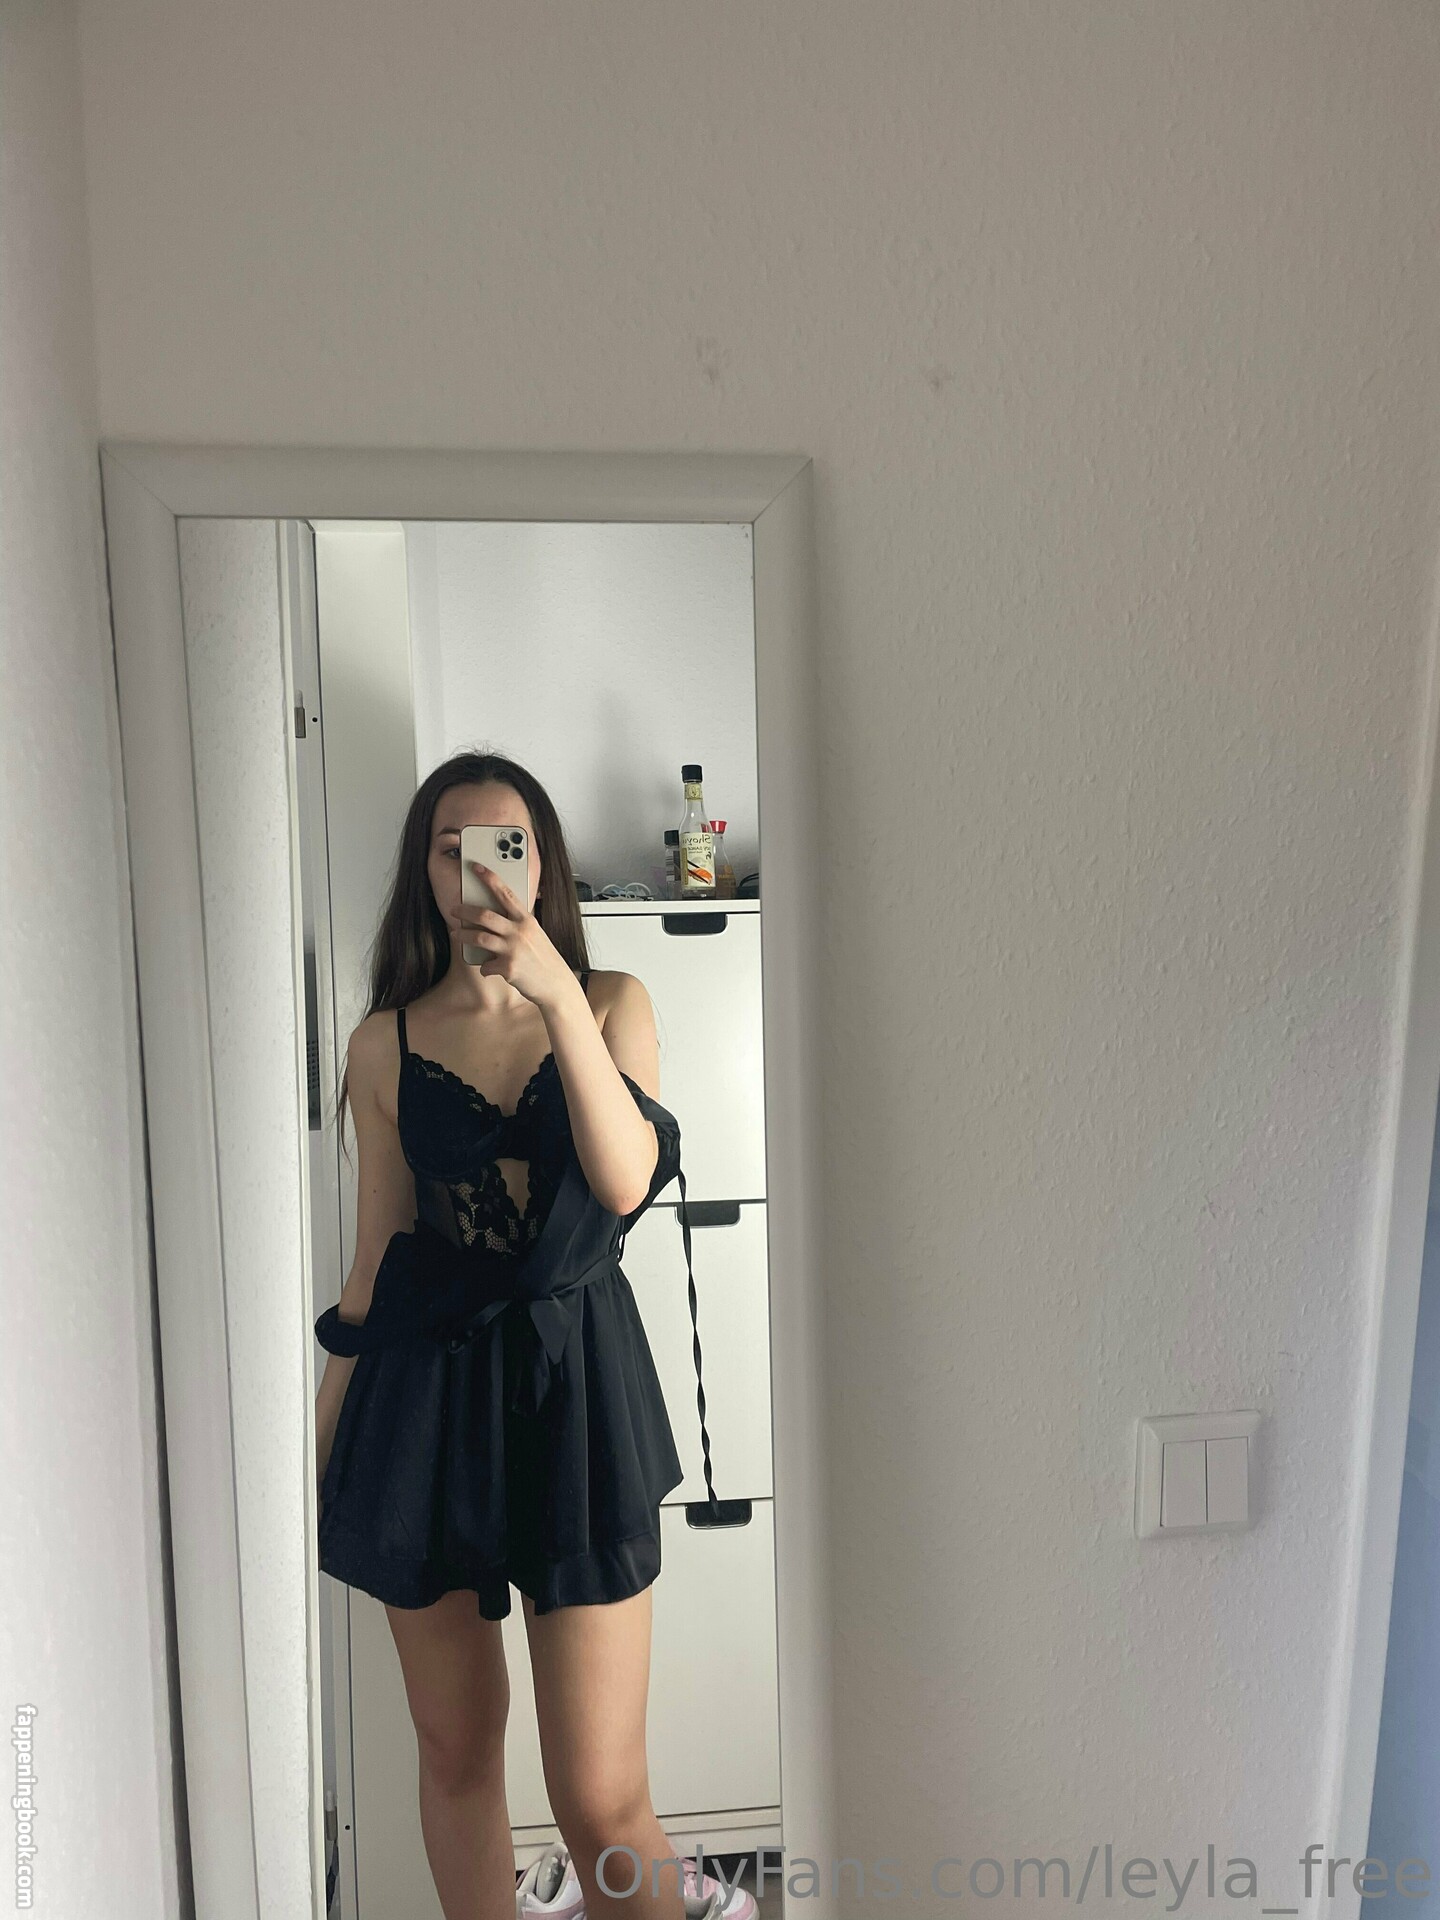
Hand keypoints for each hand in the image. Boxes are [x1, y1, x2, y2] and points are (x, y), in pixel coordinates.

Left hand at [460, 862, 576, 1010]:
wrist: (556, 984)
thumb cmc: (545, 960)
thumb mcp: (536, 935)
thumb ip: (518, 925)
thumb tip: (495, 921)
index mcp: (526, 920)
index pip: (506, 894)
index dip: (489, 879)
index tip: (476, 868)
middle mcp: (519, 932)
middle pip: (485, 915)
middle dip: (465, 911)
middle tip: (454, 909)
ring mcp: (513, 950)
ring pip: (479, 938)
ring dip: (464, 936)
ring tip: (456, 935)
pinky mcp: (507, 968)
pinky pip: (485, 965)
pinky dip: (484, 968)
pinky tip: (488, 968)